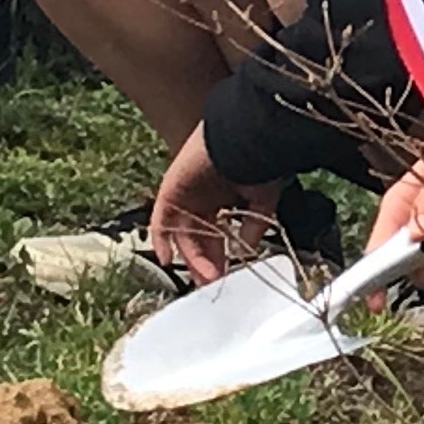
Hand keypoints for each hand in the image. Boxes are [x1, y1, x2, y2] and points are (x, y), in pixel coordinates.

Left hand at [149, 129, 284, 283]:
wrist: (245, 140)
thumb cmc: (260, 163)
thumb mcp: (263, 202)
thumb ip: (253, 228)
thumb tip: (245, 251)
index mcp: (225, 195)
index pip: (217, 233)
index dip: (220, 256)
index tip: (226, 276)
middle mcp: (204, 195)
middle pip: (199, 237)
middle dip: (206, 262)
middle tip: (213, 283)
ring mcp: (186, 193)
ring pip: (183, 233)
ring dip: (191, 257)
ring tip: (203, 279)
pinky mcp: (171, 189)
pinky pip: (160, 219)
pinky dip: (161, 239)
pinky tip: (167, 259)